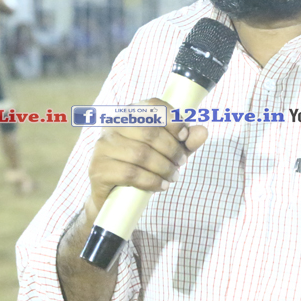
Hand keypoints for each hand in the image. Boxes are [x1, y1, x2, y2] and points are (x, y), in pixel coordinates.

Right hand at [85, 98, 207, 217]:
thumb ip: (185, 141)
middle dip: (172, 149)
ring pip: (141, 154)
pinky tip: (161, 186)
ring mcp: (102, 146)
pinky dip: (151, 181)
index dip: (172, 119)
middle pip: (149, 132)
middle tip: (181, 164)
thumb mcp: (167, 152)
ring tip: (173, 177)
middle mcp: (112, 125)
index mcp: (128, 114)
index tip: (185, 136)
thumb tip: (203, 132)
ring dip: (164, 167)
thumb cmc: (141, 166)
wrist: (112, 195)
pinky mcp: (98, 168)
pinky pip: (130, 173)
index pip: (152, 106)